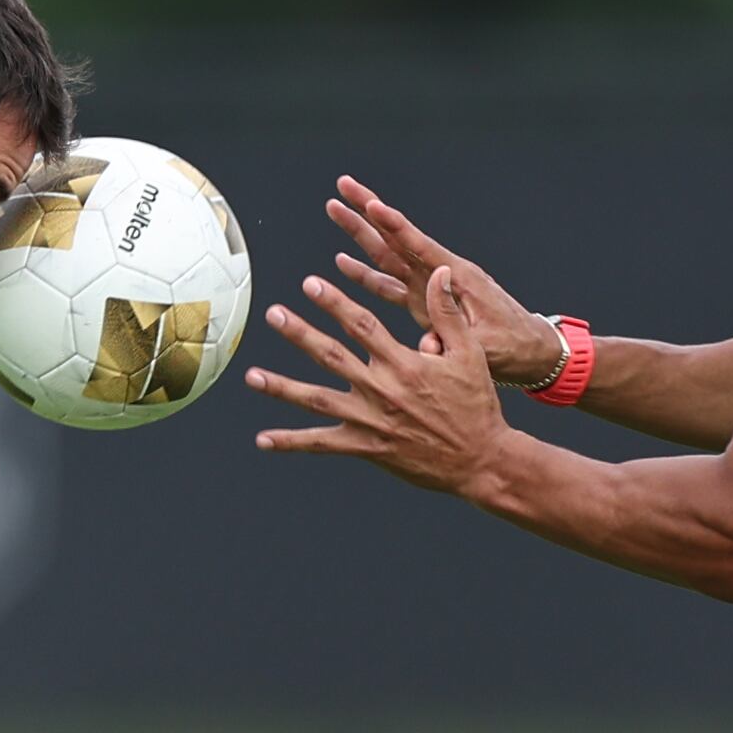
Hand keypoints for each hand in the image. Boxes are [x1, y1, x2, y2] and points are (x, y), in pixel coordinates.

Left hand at [249, 266, 511, 495]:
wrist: (481, 459)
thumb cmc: (476, 405)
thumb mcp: (469, 353)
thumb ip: (447, 312)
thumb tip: (439, 273)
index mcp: (404, 363)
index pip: (361, 325)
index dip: (333, 302)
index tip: (310, 284)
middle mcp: (382, 390)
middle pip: (331, 355)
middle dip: (300, 333)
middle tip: (273, 314)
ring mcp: (370, 421)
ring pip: (317, 399)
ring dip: (281, 387)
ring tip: (251, 375)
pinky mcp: (366, 448)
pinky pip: (322, 444)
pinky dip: (291, 442)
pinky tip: (263, 439)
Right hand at [323, 176, 563, 388]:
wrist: (530, 353)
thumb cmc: (513, 348)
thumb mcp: (485, 347)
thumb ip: (453, 341)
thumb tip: (423, 345)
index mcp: (455, 278)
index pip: (418, 245)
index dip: (393, 225)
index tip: (370, 203)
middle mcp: (439, 275)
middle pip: (396, 238)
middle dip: (367, 212)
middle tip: (342, 186)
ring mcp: (430, 287)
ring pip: (388, 255)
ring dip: (360, 235)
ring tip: (335, 210)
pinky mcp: (425, 302)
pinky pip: (389, 283)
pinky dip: (366, 272)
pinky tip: (343, 261)